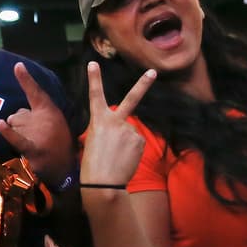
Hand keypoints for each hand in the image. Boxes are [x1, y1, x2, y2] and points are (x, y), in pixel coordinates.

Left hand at [0, 62, 72, 182]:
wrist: (66, 169)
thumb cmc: (57, 145)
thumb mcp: (52, 123)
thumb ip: (34, 116)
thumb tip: (11, 117)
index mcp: (49, 110)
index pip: (35, 92)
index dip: (26, 79)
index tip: (17, 65)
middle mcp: (42, 118)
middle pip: (16, 115)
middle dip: (17, 125)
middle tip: (32, 138)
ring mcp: (37, 133)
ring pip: (12, 126)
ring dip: (14, 134)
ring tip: (29, 146)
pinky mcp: (31, 148)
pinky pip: (15, 137)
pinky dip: (7, 132)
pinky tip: (0, 126)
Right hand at [80, 63, 154, 186]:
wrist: (103, 183)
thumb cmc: (92, 165)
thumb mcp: (94, 141)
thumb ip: (108, 130)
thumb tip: (123, 131)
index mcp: (98, 121)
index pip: (95, 96)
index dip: (94, 79)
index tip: (93, 63)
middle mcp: (115, 121)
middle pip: (132, 99)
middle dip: (143, 84)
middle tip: (153, 72)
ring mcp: (130, 130)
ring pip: (131, 132)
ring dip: (127, 142)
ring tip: (117, 156)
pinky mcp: (140, 140)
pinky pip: (137, 143)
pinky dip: (132, 150)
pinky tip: (125, 159)